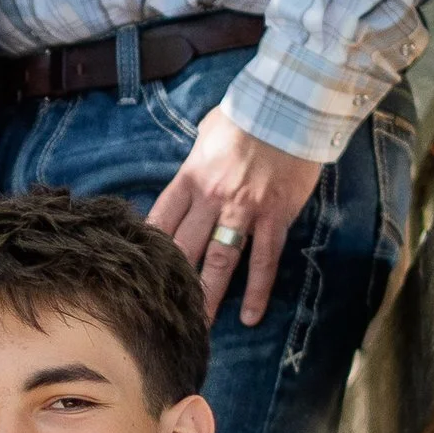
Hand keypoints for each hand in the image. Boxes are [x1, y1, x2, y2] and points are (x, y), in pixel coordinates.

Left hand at [150, 103, 325, 327]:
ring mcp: (244, 211)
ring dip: (207, 297)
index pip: (161, 219)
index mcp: (191, 177)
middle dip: (171, 282)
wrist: (293, 104)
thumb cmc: (250, 112)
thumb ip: (198, 155)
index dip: (149, 248)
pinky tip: (249, 316)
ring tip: (197, 328)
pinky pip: (263, 260)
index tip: (140, 273)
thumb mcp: (210, 129)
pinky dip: (256, 290)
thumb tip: (193, 163)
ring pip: (219, 262)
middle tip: (160, 312)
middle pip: (184, 249)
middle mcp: (212, 198)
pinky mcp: (275, 217)